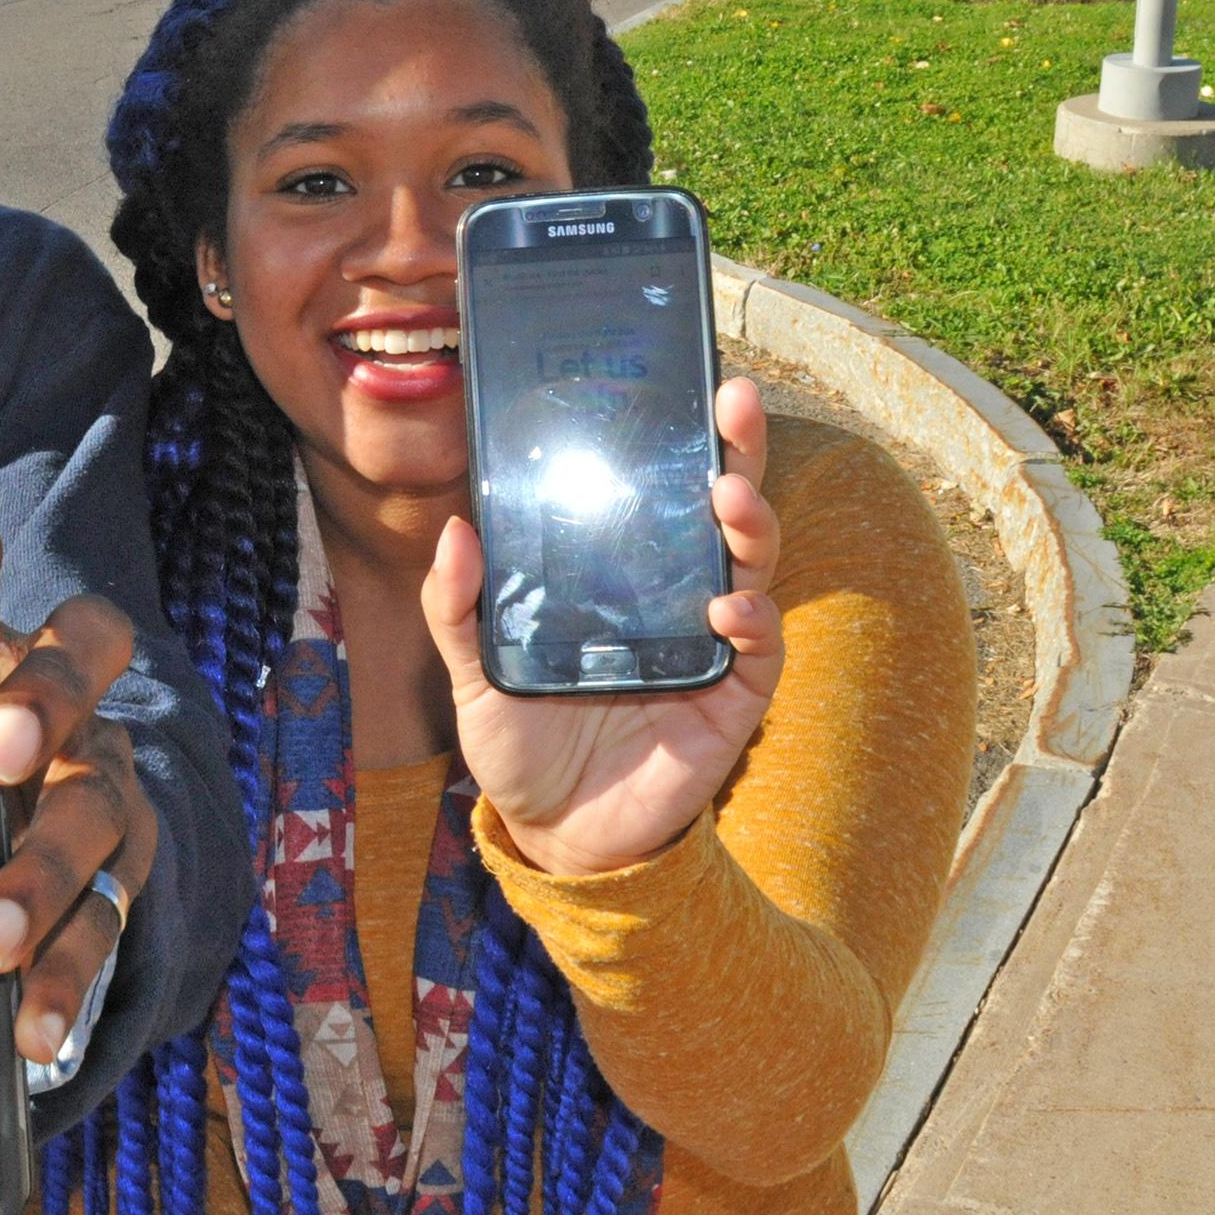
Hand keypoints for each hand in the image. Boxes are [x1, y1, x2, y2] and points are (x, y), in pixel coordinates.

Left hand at [0, 516, 156, 1070]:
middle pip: (77, 666)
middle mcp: (60, 706)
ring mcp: (101, 785)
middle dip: (40, 701)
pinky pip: (109, 924)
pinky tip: (27, 1030)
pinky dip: (67, 980)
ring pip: (98, 807)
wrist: (42, 861)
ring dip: (42, 873)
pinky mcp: (122, 877)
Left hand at [424, 376, 784, 879]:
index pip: (654, 491)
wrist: (553, 834)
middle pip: (717, 508)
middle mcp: (672, 595)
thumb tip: (455, 531)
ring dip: (749, 525)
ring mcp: (707, 643)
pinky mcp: (731, 699)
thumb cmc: (519, 744)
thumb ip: (456, 607)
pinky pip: (759, 651)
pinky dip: (752, 624)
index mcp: (618, 574)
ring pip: (750, 566)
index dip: (674, 437)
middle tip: (734, 401)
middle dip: (735, 450)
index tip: (681, 379)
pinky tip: (729, 609)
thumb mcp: (472, 672)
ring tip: (729, 495)